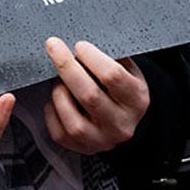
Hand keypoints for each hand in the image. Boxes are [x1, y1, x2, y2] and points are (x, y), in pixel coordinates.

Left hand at [43, 37, 148, 153]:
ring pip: (73, 120)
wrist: (124, 118)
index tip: (79, 45)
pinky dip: (52, 111)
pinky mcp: (84, 148)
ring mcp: (103, 140)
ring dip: (59, 92)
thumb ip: (110, 55)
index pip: (113, 76)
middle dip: (67, 67)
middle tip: (53, 46)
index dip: (92, 58)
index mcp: (136, 99)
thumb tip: (81, 41)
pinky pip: (60, 132)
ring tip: (58, 79)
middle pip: (90, 95)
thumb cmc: (120, 86)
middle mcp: (122, 124)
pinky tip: (56, 98)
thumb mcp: (126, 68)